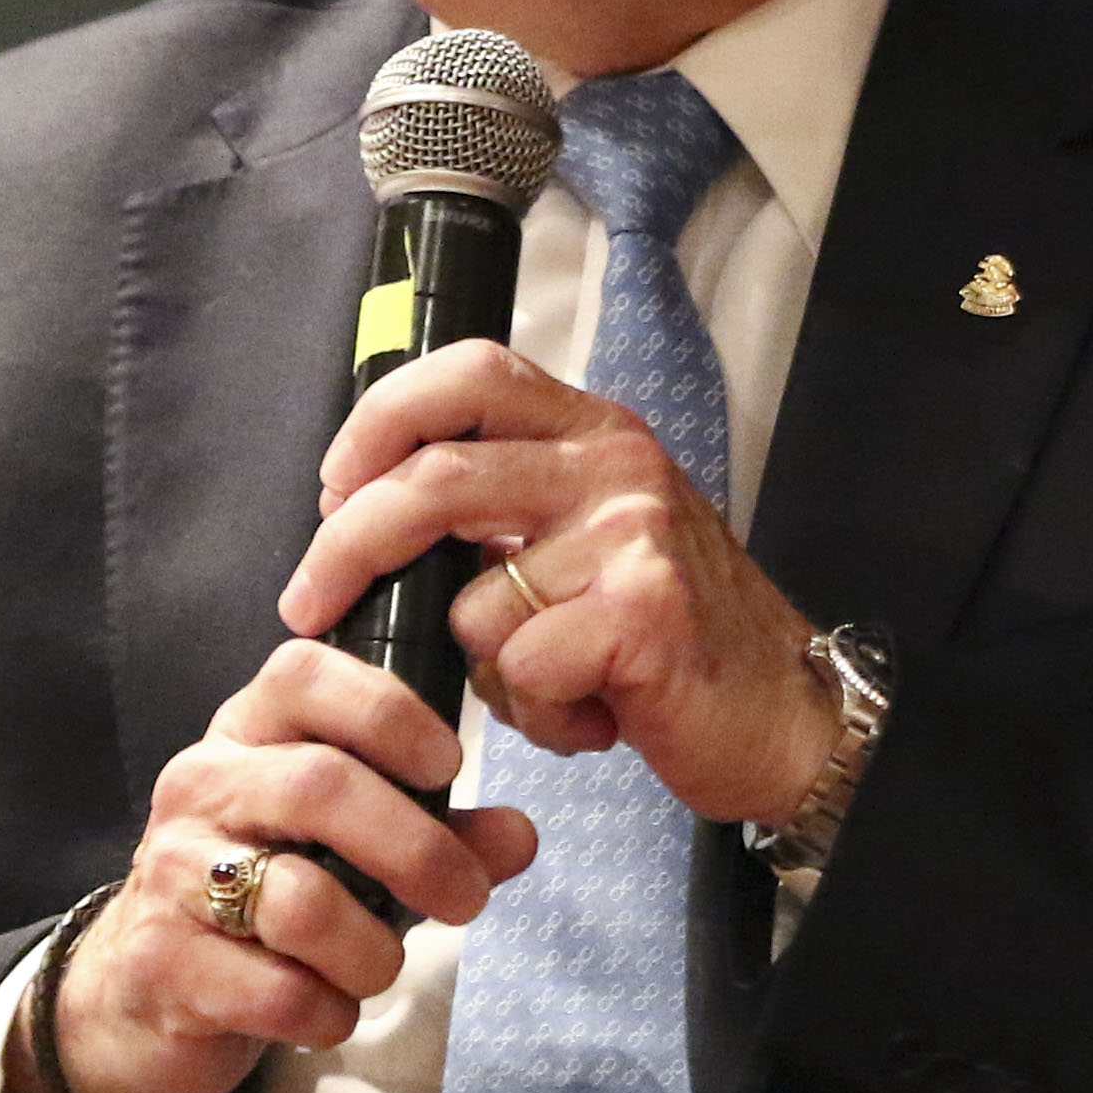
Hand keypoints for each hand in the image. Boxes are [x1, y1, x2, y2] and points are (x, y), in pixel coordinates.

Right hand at [38, 639, 540, 1092]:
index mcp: (246, 735)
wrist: (143, 992)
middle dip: (415, 849)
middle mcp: (200, 786)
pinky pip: (275, 990)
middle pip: (319, 786)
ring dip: (372, 951)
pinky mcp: (163, 963)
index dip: (388, 711)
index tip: (448, 766)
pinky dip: (326, 1011)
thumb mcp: (346, 846)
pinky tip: (325, 1009)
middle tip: (465, 899)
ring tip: (378, 967)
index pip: (302, 673)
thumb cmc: (262, 894)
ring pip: (300, 901)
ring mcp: (171, 873)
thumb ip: (435, 831)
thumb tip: (518, 835)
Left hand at [281, 340, 847, 833]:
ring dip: (486, 673)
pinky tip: (594, 718)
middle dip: (347, 546)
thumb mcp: (592, 541)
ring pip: (473, 604)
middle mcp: (617, 466)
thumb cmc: (672, 638)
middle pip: (435, 478)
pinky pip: (521, 668)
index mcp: (596, 433)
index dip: (382, 419)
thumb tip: (368, 518)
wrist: (786, 716)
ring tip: (552, 688)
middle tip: (307, 601)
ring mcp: (633, 536)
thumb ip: (505, 512)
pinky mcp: (642, 613)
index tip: (332, 486)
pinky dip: (538, 714)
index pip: (471, 375)